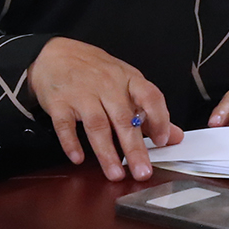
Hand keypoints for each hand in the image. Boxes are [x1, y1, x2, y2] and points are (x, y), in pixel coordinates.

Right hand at [25, 36, 179, 182]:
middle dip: (134, 149)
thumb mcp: (126, 83)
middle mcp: (106, 85)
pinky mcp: (59, 102)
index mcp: (128, 80)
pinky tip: (78, 158)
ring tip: (115, 174)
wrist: (54, 54)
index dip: (159, 119)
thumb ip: (149, 111)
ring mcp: (81, 93)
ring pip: (97, 125)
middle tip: (142, 172)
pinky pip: (65, 125)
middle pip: (123, 119)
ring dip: (106, 153)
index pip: (150, 96)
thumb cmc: (94, 71)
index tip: (163, 141)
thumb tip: (174, 136)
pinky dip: (71, 143)